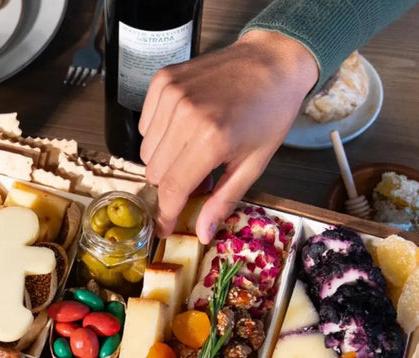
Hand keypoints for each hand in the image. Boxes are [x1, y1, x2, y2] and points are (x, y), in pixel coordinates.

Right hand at [139, 30, 318, 241]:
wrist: (272, 61)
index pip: (171, 188)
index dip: (165, 213)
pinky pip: (146, 124)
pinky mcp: (163, 80)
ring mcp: (171, 94)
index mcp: (211, 139)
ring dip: (165, 158)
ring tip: (193, 148)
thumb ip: (223, 199)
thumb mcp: (254, 163)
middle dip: (172, 182)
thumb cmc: (269, 113)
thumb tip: (202, 233)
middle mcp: (185, 115)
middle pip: (155, 172)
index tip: (163, 227)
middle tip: (197, 175)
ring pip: (146, 150)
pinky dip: (160, 133)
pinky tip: (185, 126)